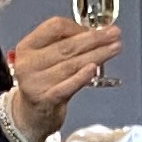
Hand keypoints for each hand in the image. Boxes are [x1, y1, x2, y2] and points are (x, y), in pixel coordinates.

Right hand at [3, 18, 120, 141]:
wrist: (31, 115)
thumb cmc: (42, 82)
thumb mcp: (44, 58)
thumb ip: (64, 44)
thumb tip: (97, 33)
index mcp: (27, 47)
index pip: (54, 27)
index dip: (78, 27)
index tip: (97, 29)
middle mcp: (28, 63)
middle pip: (66, 46)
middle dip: (94, 39)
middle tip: (114, 34)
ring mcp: (36, 83)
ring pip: (71, 64)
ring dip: (97, 54)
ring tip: (114, 48)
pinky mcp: (46, 100)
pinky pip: (67, 86)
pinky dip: (82, 76)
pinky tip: (94, 68)